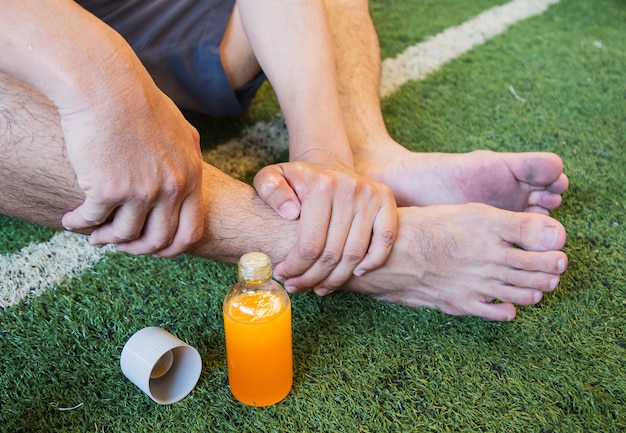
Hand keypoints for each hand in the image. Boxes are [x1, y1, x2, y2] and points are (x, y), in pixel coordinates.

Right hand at [60, 68, 203, 256]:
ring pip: (125, 235)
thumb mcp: (180, 128)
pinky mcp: (109, 189)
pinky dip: (79, 224)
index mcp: (191, 175)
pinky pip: (92, 220)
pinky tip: (71, 221)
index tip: (154, 248)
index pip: (191, 231)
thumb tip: (192, 172)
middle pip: (158, 240)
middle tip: (122, 245)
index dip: (172, 248)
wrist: (106, 84)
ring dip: (107, 240)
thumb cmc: (139, 100)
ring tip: (94, 235)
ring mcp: (142, 190)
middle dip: (138, 249)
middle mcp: (172, 187)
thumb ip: (189, 155)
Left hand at [254, 160, 396, 292]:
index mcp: (320, 185)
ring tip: (319, 286)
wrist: (326, 165)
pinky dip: (373, 261)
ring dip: (337, 278)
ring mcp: (370, 195)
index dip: (295, 267)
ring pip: (355, 253)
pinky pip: (385, 239)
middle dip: (312, 277)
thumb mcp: (271, 177)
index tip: (283, 275)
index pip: (310, 244)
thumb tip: (290, 212)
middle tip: (298, 286)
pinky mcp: (386, 199)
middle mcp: (349, 188)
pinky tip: (356, 274)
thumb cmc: (296, 180)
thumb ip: (270, 190)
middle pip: (332, 253)